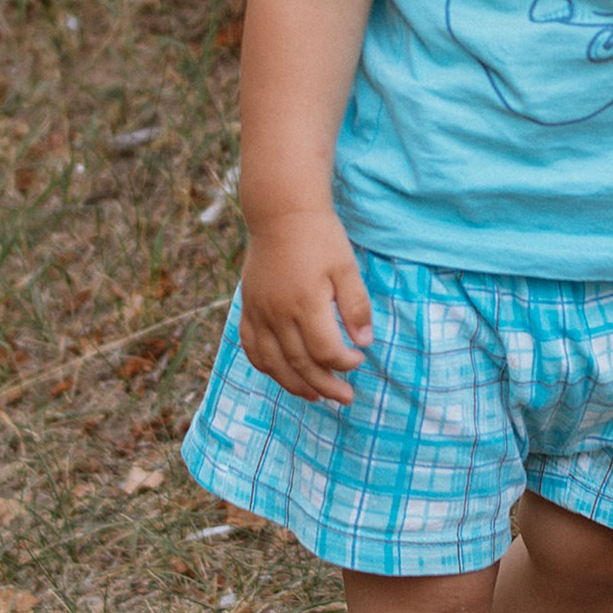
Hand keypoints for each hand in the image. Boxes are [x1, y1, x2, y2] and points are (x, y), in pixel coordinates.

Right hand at [239, 209, 372, 405]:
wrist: (281, 214)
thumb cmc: (320, 238)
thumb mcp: (347, 267)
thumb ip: (356, 306)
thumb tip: (364, 343)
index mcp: (305, 303)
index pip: (325, 351)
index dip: (344, 363)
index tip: (359, 359)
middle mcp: (277, 313)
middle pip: (300, 364)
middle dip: (326, 385)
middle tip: (346, 398)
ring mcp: (259, 312)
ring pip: (273, 363)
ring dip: (295, 385)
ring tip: (316, 396)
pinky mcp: (248, 307)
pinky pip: (251, 347)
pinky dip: (265, 366)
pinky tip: (282, 374)